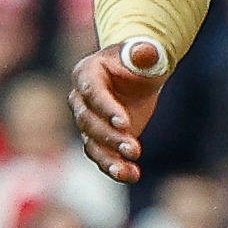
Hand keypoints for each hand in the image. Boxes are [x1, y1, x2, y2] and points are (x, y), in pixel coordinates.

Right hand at [69, 36, 170, 185]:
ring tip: (129, 170)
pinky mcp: (99, 138)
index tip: (125, 123)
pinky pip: (101, 155)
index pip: (92, 92)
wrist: (139, 74)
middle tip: (134, 148)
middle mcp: (80, 99)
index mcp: (87, 73)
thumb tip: (146, 52)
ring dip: (109, 158)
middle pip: (89, 122)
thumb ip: (145, 53)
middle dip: (110, 137)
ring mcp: (88, 121)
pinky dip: (115, 167)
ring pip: (91, 143)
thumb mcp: (145, 54)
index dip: (106, 108)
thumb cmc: (140, 60)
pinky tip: (133, 175)